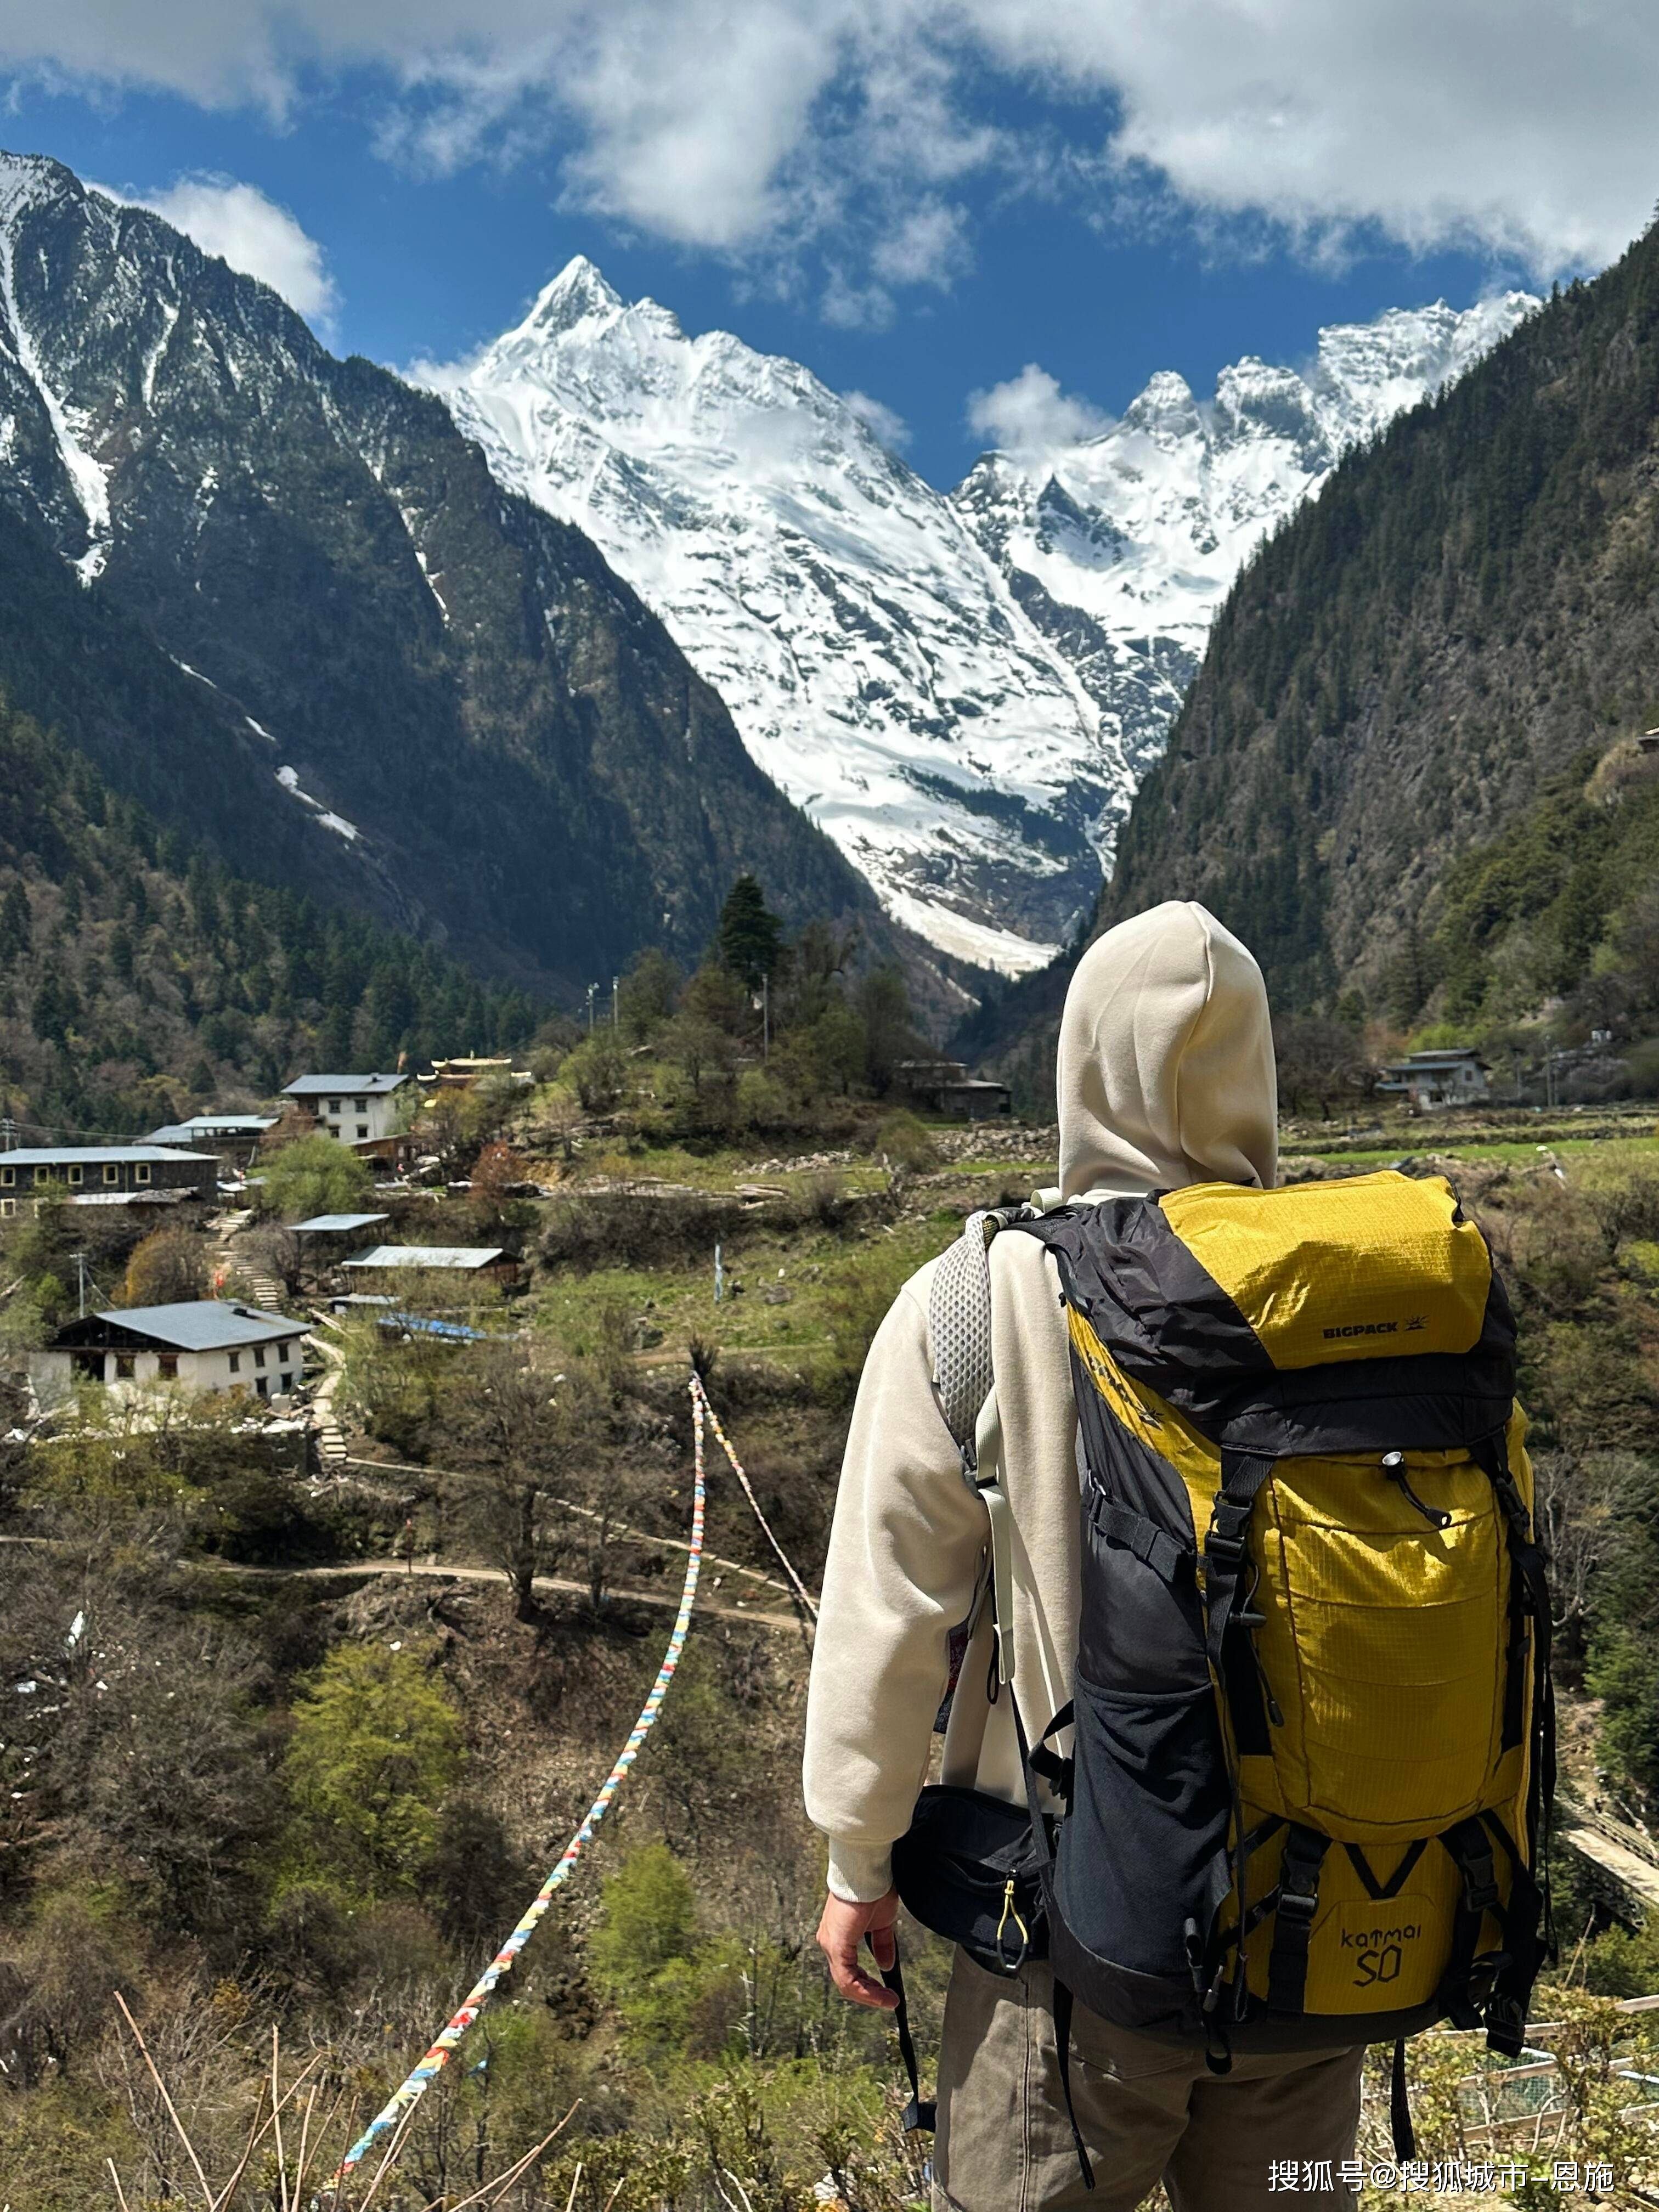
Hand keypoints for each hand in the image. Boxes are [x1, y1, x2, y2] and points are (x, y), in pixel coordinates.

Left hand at [816, 1886, 900, 2009]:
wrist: (868, 1869)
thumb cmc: (873, 1888)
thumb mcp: (881, 1923)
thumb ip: (882, 1945)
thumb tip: (886, 1965)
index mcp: (838, 1936)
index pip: (848, 1970)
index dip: (867, 1985)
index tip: (886, 1992)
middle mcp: (828, 1941)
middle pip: (846, 1980)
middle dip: (869, 1993)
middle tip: (888, 2000)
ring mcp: (830, 1943)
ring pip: (845, 1982)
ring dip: (869, 1995)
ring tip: (888, 2000)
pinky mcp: (836, 1944)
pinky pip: (847, 1977)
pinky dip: (865, 1990)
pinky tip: (882, 1994)